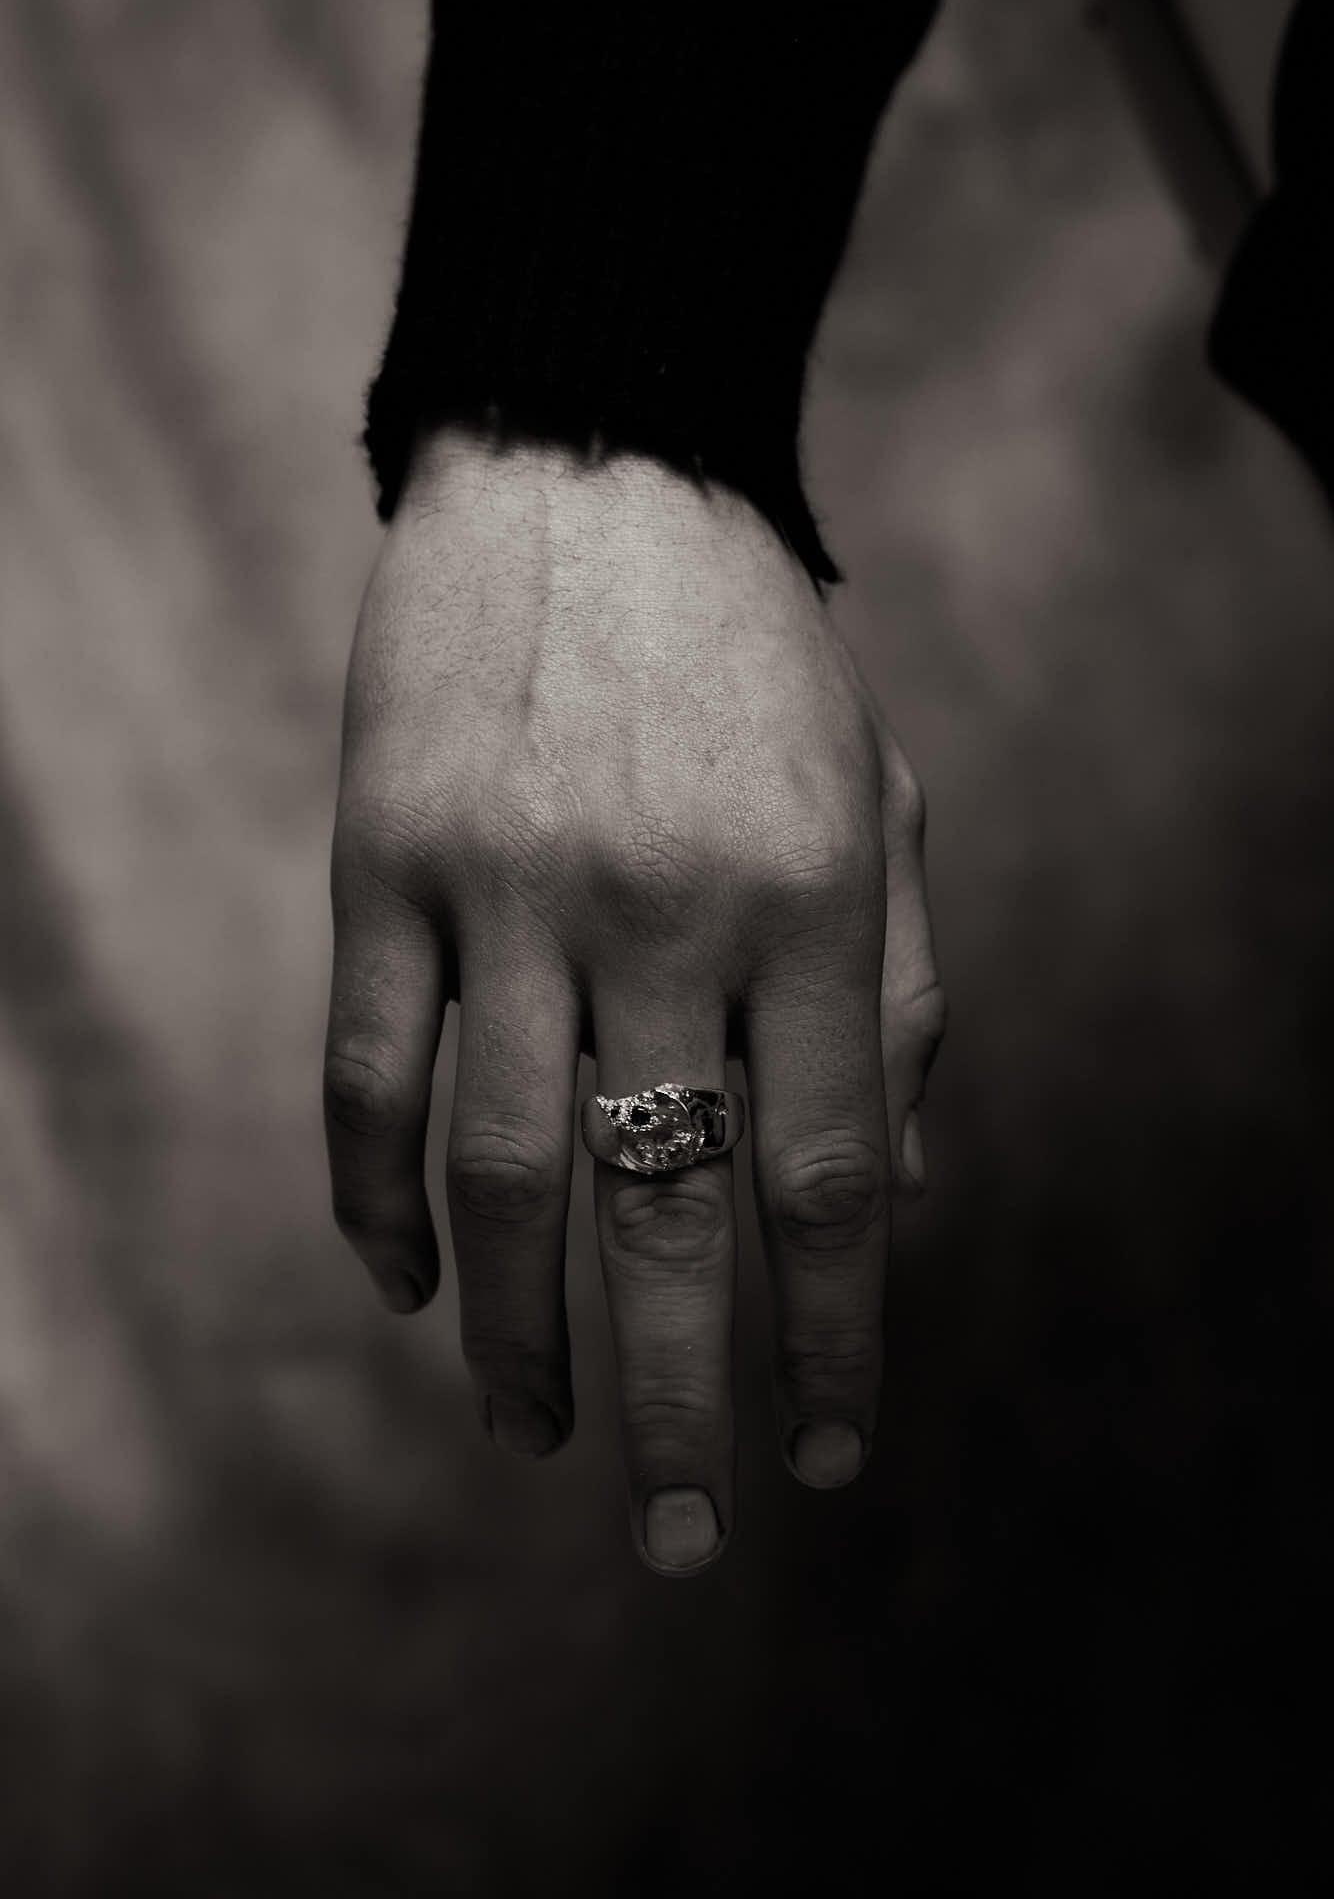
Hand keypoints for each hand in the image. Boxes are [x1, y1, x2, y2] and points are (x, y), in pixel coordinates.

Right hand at [323, 429, 944, 1574]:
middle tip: (685, 1539)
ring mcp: (508, 886)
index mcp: (810, 898)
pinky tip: (406, 1281)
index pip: (831, 1175)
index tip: (831, 1451)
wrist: (591, 464)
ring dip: (515, 1331)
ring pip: (501, 1169)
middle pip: (664, 1208)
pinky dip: (377, 1195)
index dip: (836, 1335)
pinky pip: (369, 1068)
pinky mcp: (384, 860)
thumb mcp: (876, 798)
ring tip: (536, 1431)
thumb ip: (897, 996)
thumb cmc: (756, 656)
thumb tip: (903, 1197)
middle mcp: (663, 908)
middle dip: (682, 1394)